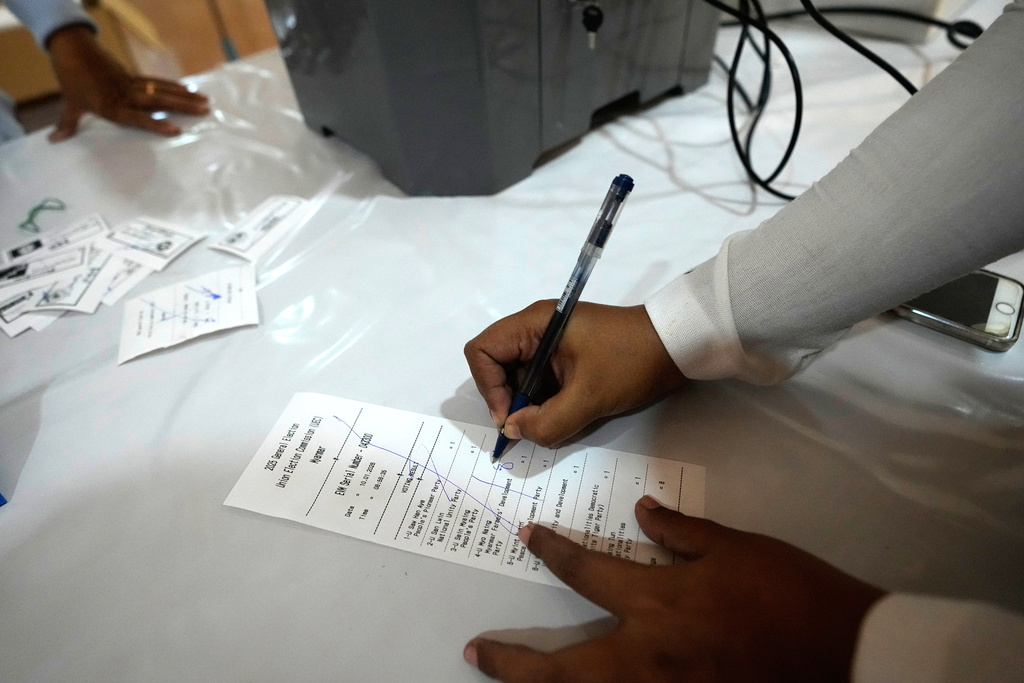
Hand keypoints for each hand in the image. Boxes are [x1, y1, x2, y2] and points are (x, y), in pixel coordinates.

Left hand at [45, 26, 209, 141]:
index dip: (156, 124)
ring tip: (205, 100)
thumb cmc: (71, 79)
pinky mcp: (134, 76)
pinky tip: (188, 89)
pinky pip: (157, 82)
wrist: (72, 49)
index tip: (176, 130)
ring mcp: (132, 83)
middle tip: (204, 109)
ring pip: (161, 90)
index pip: (137, 117)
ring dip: (184, 95)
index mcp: (111, 105)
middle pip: (157, 100)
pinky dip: (173, 86)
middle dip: (182, 105)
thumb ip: (67, 123)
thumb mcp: (69, 102)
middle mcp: (125, 94)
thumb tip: (54, 141)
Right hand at [464, 302, 684, 447]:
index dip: (488, 386)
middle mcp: (536, 330)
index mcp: (535, 324)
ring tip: (551, 422)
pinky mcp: (564, 358)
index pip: (482, 351)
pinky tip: (562, 417)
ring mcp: (550, 344)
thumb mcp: (589, 398)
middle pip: (496, 366)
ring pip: (517, 378)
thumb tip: (513, 431)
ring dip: (528, 405)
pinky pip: (539, 382)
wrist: (676, 347)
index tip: (511, 415)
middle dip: (508, 400)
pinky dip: (543, 403)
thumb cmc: (631, 363)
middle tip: (529, 426)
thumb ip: (547, 421)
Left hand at [464, 497, 884, 682]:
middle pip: (560, 669)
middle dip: (512, 663)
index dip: (553, 552)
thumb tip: (641, 513)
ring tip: (511, 680)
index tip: (528, 537)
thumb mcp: (736, 548)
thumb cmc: (789, 593)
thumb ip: (681, 534)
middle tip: (475, 652)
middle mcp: (645, 657)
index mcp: (656, 604)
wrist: (844, 653)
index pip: (586, 573)